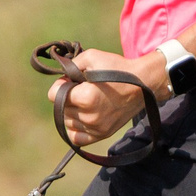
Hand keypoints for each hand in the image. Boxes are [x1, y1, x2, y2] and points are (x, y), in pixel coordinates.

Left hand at [50, 47, 170, 143]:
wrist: (142, 83)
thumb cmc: (117, 68)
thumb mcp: (92, 57)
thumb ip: (71, 65)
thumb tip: (61, 78)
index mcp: (86, 98)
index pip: (53, 95)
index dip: (60, 84)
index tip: (71, 80)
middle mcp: (90, 116)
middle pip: (60, 108)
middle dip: (67, 97)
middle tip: (82, 88)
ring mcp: (96, 128)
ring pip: (68, 122)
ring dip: (71, 112)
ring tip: (86, 101)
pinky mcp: (102, 134)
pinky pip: (77, 139)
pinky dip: (76, 129)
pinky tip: (82, 117)